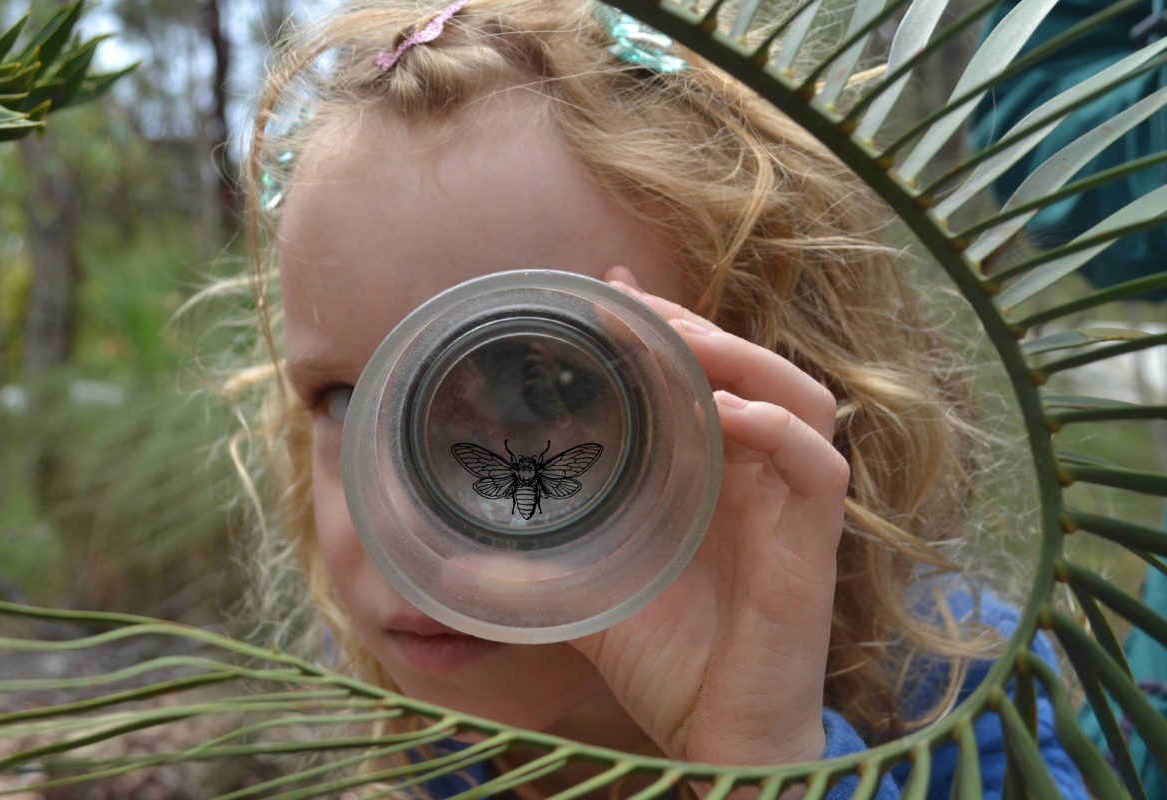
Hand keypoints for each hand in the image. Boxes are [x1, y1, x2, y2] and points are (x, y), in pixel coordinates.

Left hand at [568, 267, 848, 768]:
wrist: (715, 735)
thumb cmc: (663, 660)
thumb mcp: (587, 594)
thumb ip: (533, 569)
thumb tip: (448, 563)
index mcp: (708, 474)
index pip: (700, 376)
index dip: (662, 326)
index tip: (606, 290)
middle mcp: (753, 476)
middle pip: (750, 369)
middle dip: (695, 327)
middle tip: (631, 304)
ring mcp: (788, 505)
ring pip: (798, 396)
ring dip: (744, 360)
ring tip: (683, 341)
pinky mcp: (814, 542)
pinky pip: (818, 466)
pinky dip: (778, 430)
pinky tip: (728, 413)